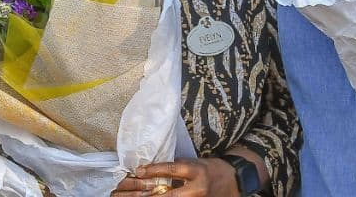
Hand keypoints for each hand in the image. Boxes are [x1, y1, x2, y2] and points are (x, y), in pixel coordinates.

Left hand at [111, 158, 238, 196]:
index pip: (172, 171)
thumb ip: (175, 167)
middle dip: (141, 195)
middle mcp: (196, 190)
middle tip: (121, 192)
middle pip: (165, 195)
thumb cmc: (212, 169)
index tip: (137, 171)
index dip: (153, 171)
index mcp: (197, 172)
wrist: (234, 182)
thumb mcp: (194, 162)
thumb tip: (150, 170)